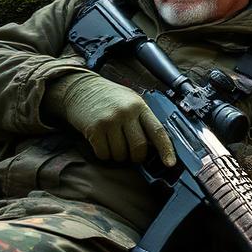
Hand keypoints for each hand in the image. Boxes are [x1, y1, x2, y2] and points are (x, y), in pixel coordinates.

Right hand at [44, 71, 175, 166]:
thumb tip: (155, 145)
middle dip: (137, 157)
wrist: (81, 88)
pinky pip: (104, 154)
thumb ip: (143, 119)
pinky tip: (103, 144)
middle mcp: (126, 113)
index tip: (170, 163)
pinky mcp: (94, 129)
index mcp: (140, 107)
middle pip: (139, 147)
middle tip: (133, 155)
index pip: (158, 131)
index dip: (166, 150)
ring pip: (121, 153)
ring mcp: (109, 121)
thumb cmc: (110, 98)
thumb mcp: (132, 101)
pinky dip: (105, 155)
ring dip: (119, 156)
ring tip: (115, 144)